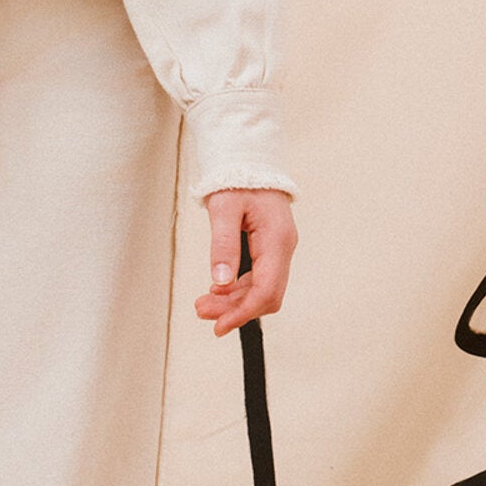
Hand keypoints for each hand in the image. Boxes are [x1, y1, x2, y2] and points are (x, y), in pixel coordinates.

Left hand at [195, 189, 296, 335]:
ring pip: (261, 289)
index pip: (266, 290)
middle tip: (202, 312)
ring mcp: (279, 249)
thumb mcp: (224, 209)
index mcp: (276, 240)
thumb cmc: (238, 179)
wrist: (250, 160)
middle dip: (235, 309)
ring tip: (204, 304)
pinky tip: (218, 290)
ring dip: (234, 301)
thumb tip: (220, 280)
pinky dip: (238, 288)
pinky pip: (259, 277)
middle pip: (266, 294)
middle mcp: (283, 248)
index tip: (220, 325)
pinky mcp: (271, 248)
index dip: (243, 312)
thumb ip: (223, 244)